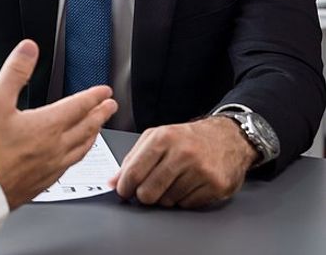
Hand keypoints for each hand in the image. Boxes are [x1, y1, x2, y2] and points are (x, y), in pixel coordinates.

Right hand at [0, 39, 116, 209]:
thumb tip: (29, 49)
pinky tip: (72, 157)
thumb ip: (15, 72)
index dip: (93, 96)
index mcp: (47, 126)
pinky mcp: (43, 182)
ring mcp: (51, 167)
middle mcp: (55, 148)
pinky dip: (78, 155)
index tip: (104, 91)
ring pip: (81, 149)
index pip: (78, 106)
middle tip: (110, 107)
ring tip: (97, 130)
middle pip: (86, 128)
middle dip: (100, 114)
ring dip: (92, 135)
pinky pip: (70, 166)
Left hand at [109, 116, 256, 207]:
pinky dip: (183, 200)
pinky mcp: (216, 185)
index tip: (123, 192)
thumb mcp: (157, 138)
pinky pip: (187, 205)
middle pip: (149, 191)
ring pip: (167, 201)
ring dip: (165, 197)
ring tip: (172, 183)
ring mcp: (200, 170)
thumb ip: (132, 159)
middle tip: (147, 191)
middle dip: (144, 196)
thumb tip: (114, 182)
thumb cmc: (187, 138)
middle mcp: (182, 153)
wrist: (227, 137)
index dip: (125, 187)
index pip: (134, 172)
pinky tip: (187, 186)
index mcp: (163, 138)